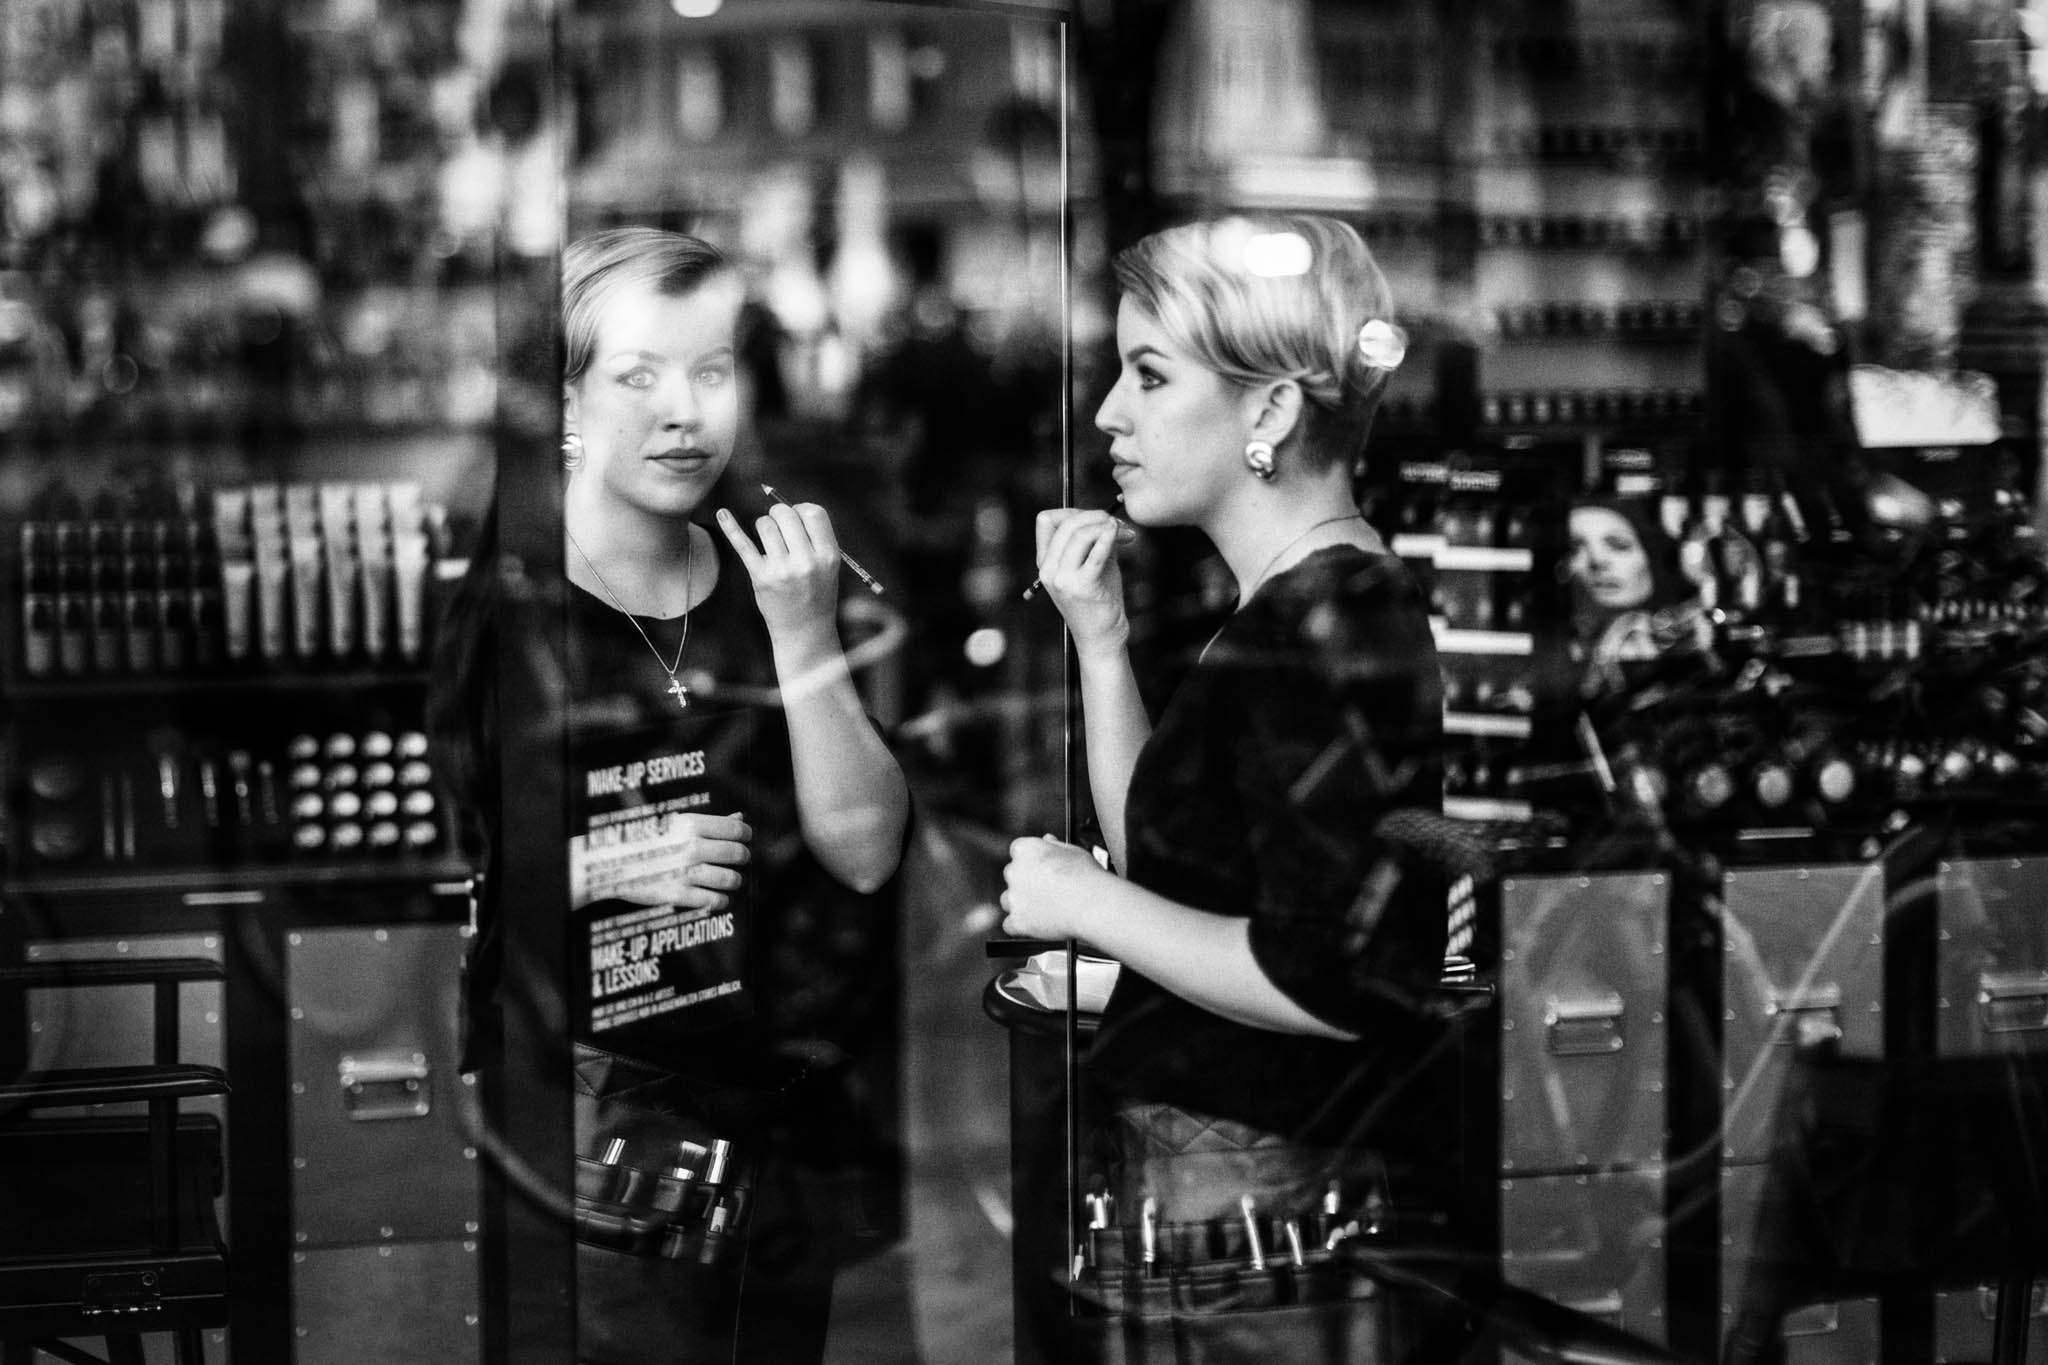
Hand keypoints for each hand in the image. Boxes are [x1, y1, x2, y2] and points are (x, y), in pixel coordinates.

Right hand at [639, 812, 752, 911]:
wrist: (613, 863)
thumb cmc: (652, 841)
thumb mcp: (678, 825)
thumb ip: (711, 823)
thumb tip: (741, 820)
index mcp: (691, 825)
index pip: (736, 830)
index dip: (746, 835)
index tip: (745, 839)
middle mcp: (690, 847)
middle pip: (737, 854)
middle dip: (743, 857)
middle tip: (739, 859)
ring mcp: (684, 872)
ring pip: (730, 880)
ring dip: (734, 881)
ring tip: (730, 880)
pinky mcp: (677, 895)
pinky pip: (714, 901)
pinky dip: (721, 900)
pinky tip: (719, 897)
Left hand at [717, 502, 841, 637]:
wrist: (806, 633)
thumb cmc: (817, 595)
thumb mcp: (829, 567)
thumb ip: (815, 538)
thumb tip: (787, 507)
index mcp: (828, 555)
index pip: (814, 512)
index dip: (802, 510)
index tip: (797, 519)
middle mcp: (806, 561)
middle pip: (786, 514)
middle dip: (780, 515)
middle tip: (780, 529)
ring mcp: (782, 570)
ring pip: (765, 524)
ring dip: (764, 526)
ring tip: (770, 543)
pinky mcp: (760, 577)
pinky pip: (743, 544)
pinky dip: (731, 527)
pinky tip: (722, 514)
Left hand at [1000, 834, 1112, 940]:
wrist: (1091, 904)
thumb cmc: (1086, 877)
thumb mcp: (1074, 851)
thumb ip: (1055, 846)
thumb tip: (1047, 841)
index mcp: (1026, 849)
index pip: (1019, 851)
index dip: (1032, 861)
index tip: (1043, 868)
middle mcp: (1014, 871)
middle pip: (1012, 875)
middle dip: (1025, 882)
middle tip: (1047, 889)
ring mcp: (1013, 897)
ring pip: (1008, 900)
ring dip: (1021, 903)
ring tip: (1045, 908)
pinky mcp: (1017, 920)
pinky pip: (1010, 924)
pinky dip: (1021, 926)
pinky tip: (1036, 924)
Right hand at [1034, 508, 1130, 658]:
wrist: (1102, 638)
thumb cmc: (1100, 600)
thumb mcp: (1093, 565)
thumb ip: (1094, 541)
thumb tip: (1108, 517)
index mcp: (1045, 563)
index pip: (1046, 521)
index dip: (1071, 511)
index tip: (1095, 518)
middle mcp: (1049, 570)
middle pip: (1066, 523)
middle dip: (1094, 515)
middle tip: (1116, 523)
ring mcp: (1063, 580)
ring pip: (1081, 534)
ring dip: (1106, 526)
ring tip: (1125, 534)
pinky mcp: (1083, 588)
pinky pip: (1096, 553)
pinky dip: (1109, 537)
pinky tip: (1121, 534)